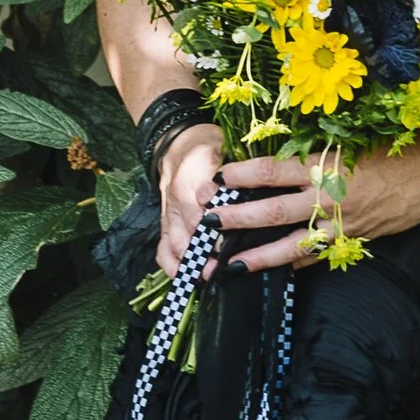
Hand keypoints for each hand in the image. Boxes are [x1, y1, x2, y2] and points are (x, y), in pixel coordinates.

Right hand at [154, 119, 226, 271]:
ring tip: (209, 276)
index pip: (207, 207)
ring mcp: (170, 211)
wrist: (177, 143)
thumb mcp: (225, 147)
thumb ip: (238, 169)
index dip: (221, 226)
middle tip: (225, 266)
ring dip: (191, 262)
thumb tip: (258, 190)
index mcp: (195, 175)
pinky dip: (170, 265)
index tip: (237, 239)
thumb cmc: (208, 146)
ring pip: (175, 242)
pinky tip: (183, 277)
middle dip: (208, 251)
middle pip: (191, 231)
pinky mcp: (165, 222)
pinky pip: (162, 247)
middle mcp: (178, 196)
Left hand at [216, 135, 419, 270]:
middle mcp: (328, 198)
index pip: (273, 170)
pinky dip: (295, 263)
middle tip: (208, 222)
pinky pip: (318, 256)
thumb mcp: (350, 144)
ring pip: (292, 245)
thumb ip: (315, 156)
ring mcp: (340, 225)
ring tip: (231, 263)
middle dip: (237, 218)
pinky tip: (275, 270)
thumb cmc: (393, 150)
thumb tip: (276, 161)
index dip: (243, 174)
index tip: (219, 175)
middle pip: (273, 211)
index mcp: (324, 166)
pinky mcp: (353, 241)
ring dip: (259, 255)